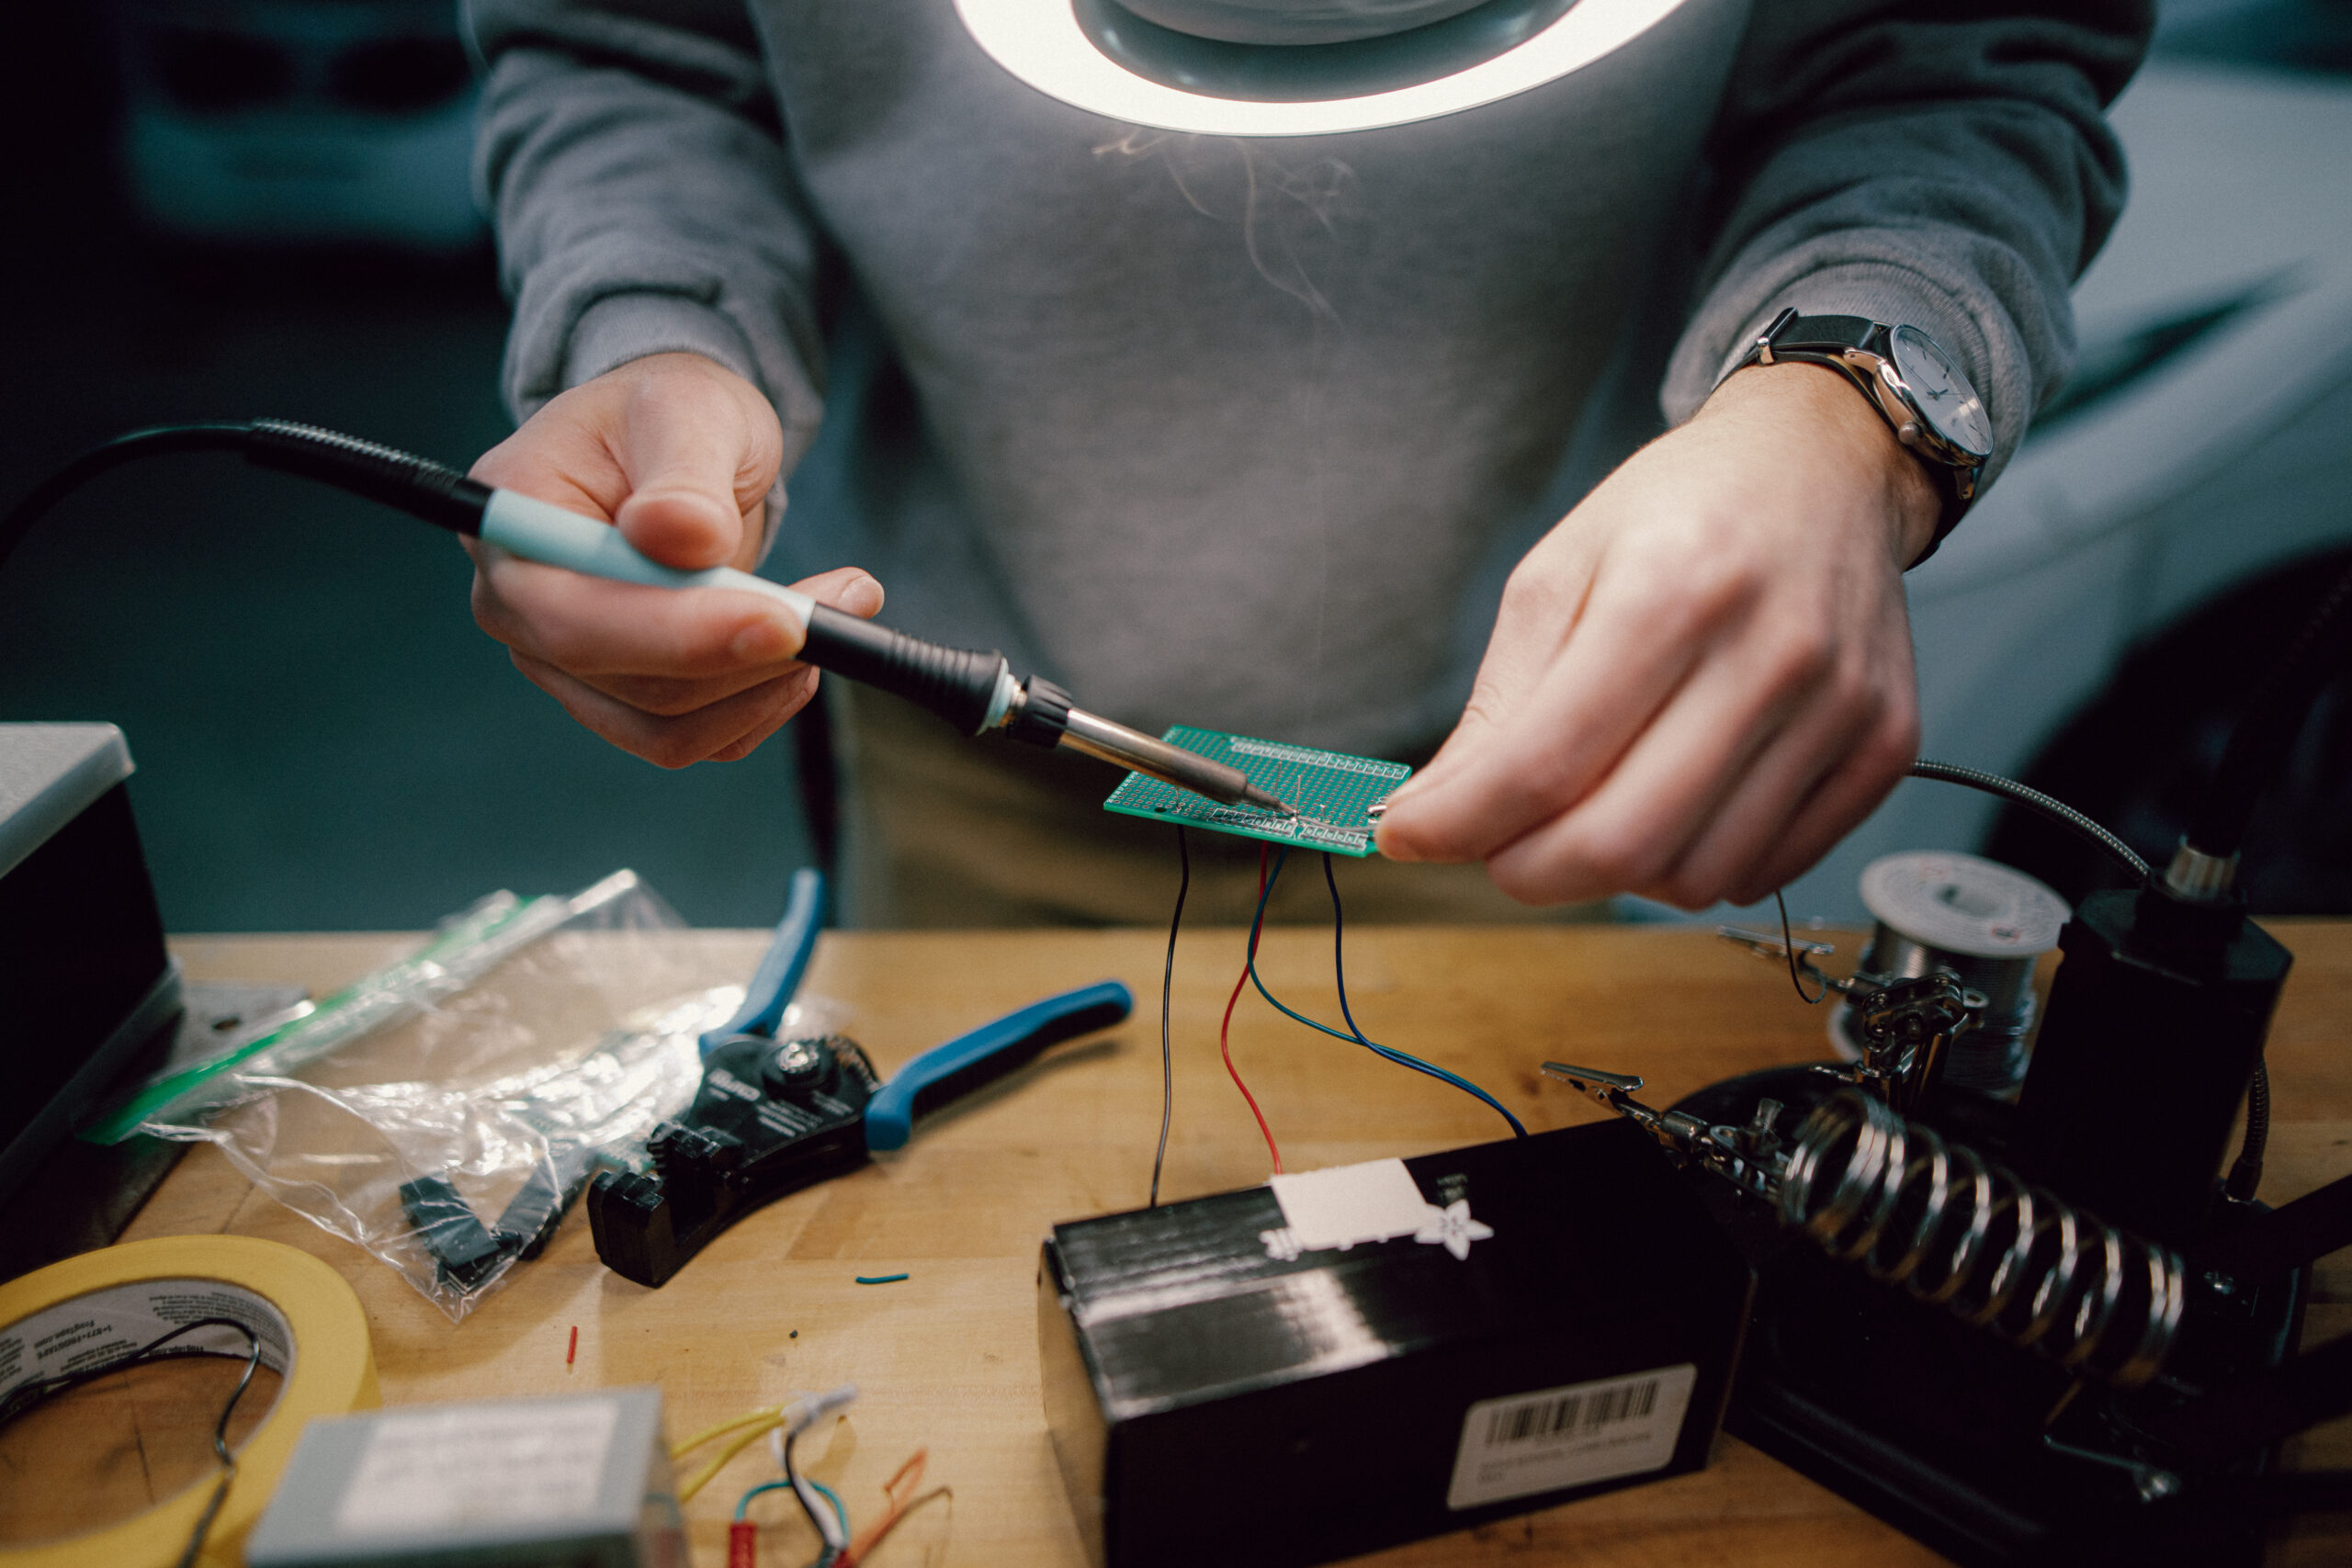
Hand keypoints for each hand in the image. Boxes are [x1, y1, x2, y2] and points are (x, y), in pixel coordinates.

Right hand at [466, 352, 883, 766]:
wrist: (677, 445)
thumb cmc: (669, 414)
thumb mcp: (686, 410)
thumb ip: (683, 473)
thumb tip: (680, 536)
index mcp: (512, 529)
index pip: (574, 621)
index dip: (680, 635)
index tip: (782, 620)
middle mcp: (522, 611)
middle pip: (632, 685)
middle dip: (748, 657)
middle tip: (844, 599)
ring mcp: (568, 666)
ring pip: (672, 727)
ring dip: (768, 682)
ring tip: (837, 604)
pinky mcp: (623, 698)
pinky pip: (699, 738)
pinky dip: (763, 702)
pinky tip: (802, 643)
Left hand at [1376, 362, 1938, 907]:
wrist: (1824, 467)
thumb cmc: (1683, 512)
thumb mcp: (1558, 574)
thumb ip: (1498, 705)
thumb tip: (1433, 814)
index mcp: (1670, 591)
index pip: (1543, 763)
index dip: (1457, 824)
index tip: (1408, 836)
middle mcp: (1769, 653)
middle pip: (1622, 842)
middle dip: (1527, 872)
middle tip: (1495, 848)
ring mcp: (1839, 706)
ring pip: (1694, 874)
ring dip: (1616, 873)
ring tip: (1592, 810)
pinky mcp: (1885, 744)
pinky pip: (1767, 869)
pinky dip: (1699, 864)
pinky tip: (1675, 804)